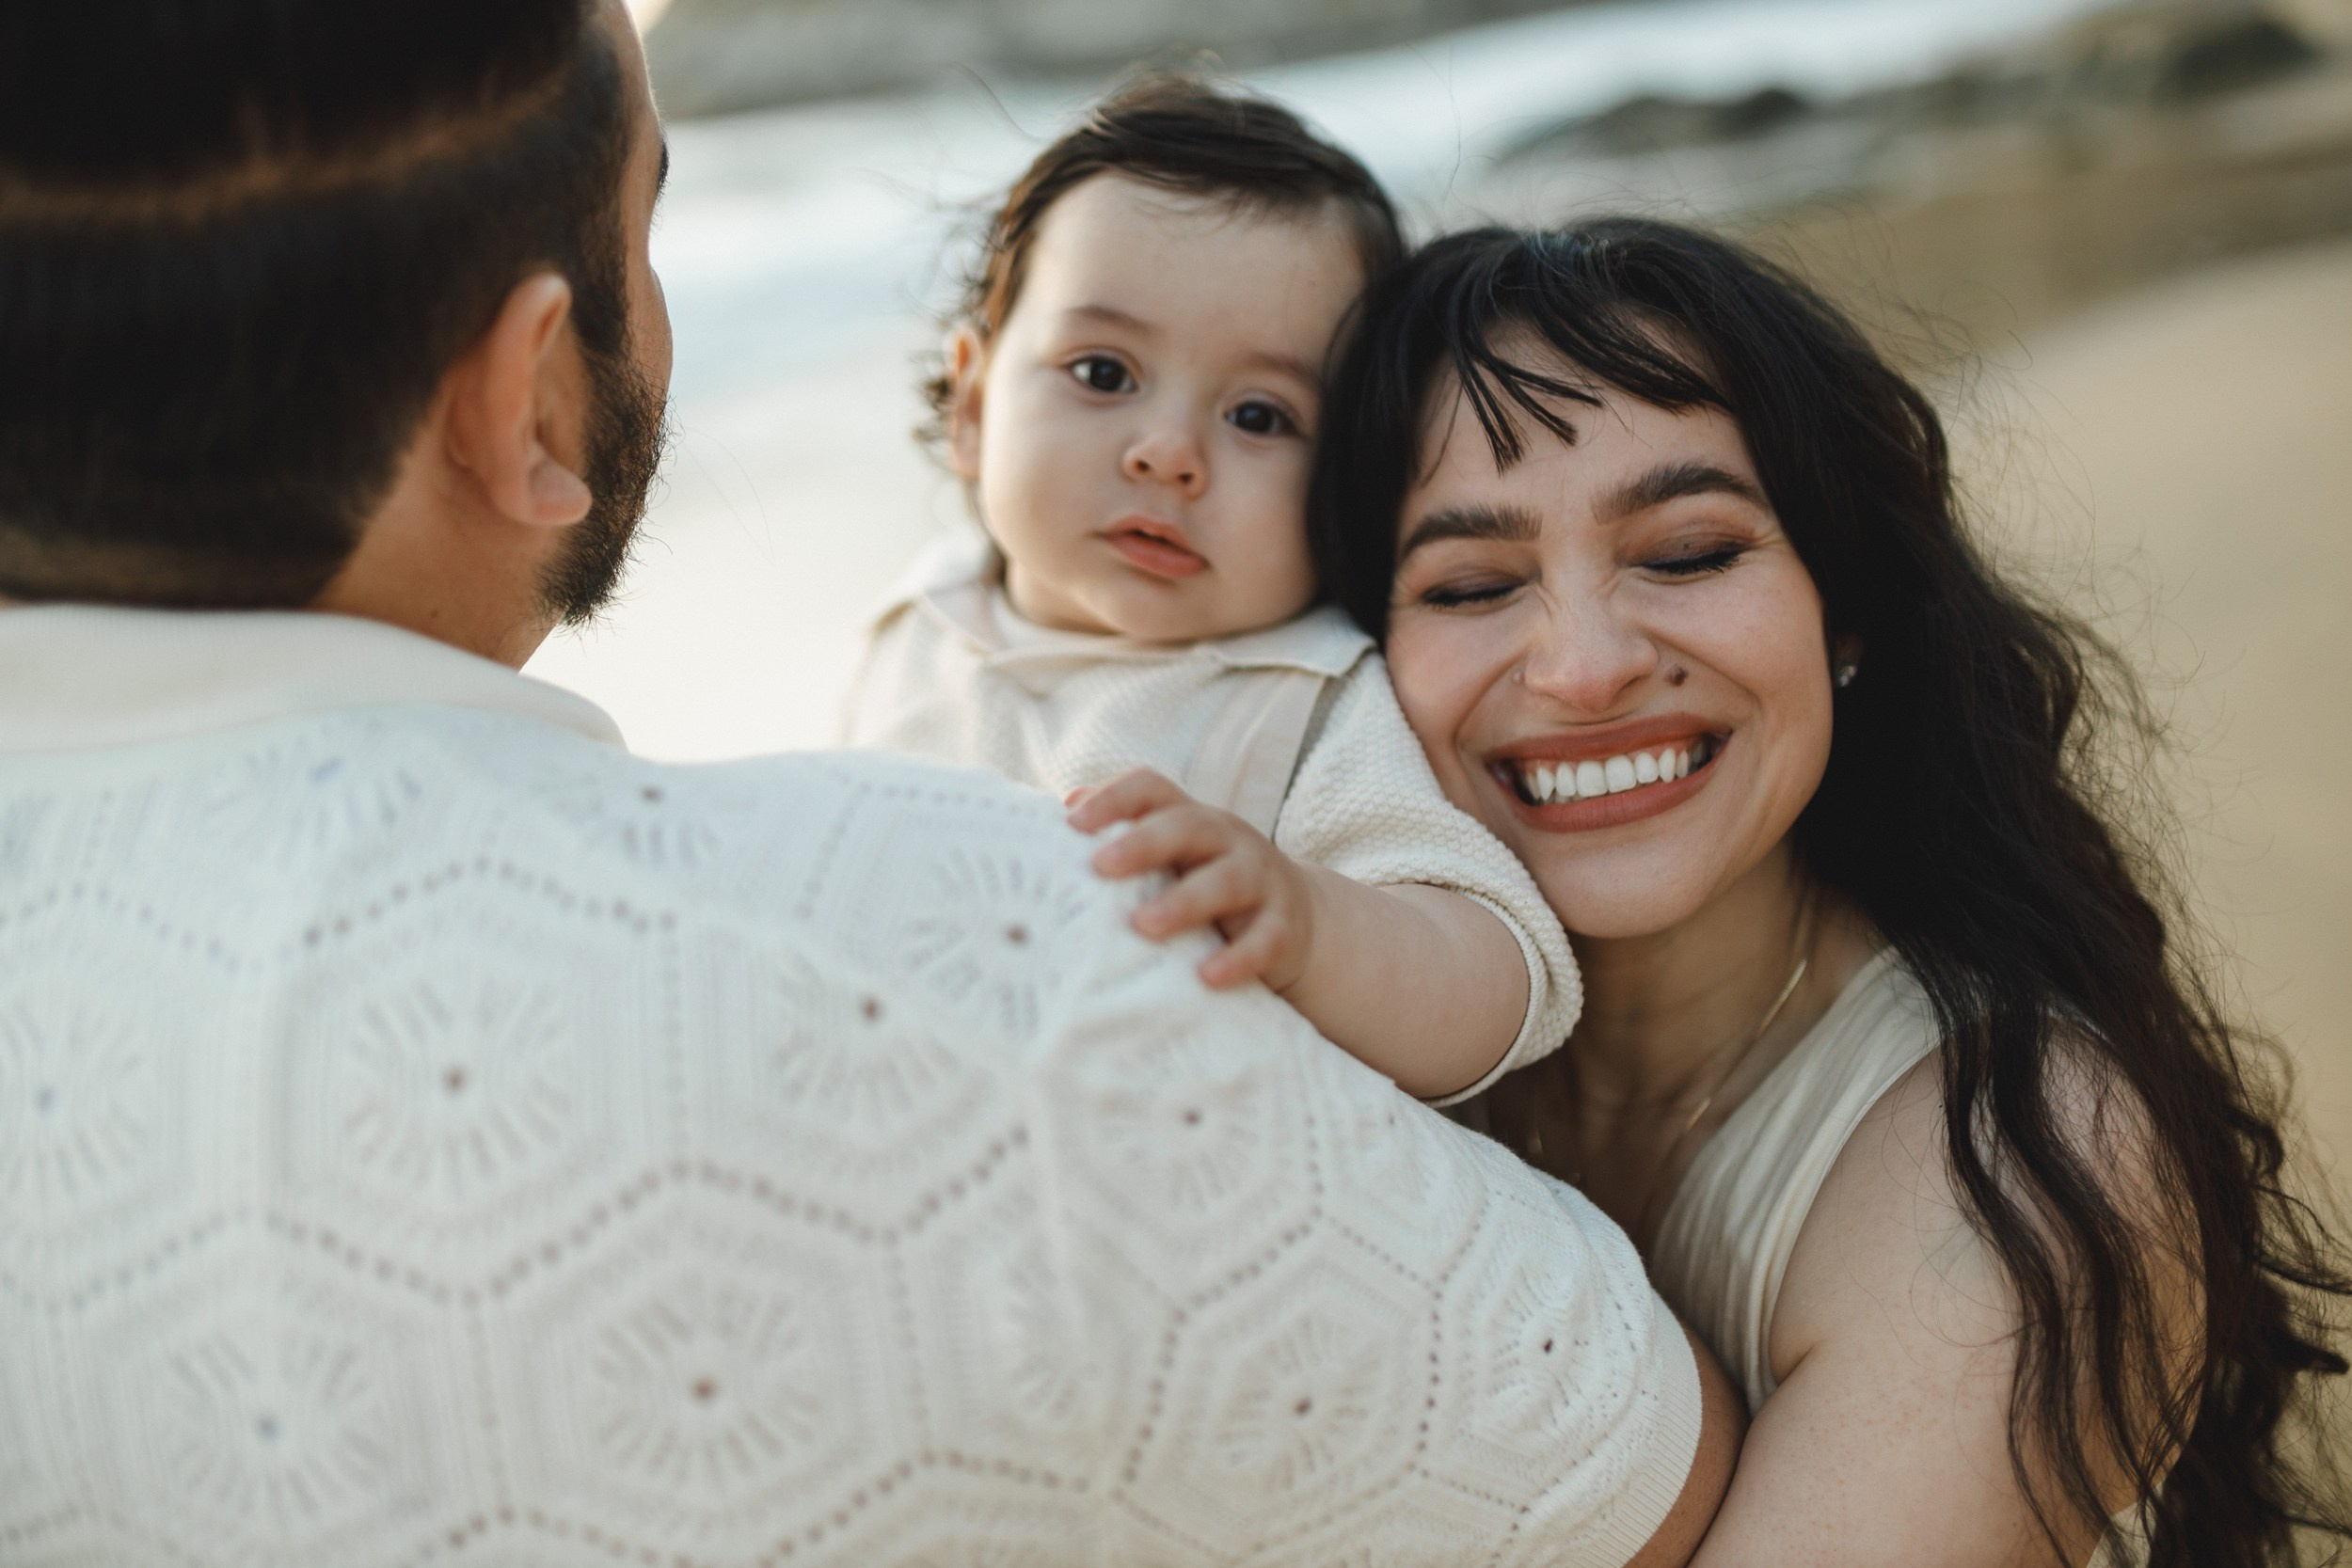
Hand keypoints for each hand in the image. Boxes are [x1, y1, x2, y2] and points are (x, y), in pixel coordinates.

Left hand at [1066, 768, 1315, 991]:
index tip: (1072, 821)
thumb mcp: (1173, 858)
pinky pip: (1265, 939)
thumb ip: (1124, 838)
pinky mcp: (1283, 927)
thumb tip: (1062, 812)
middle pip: (1188, 826)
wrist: (1299, 921)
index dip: (1114, 799)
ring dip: (1185, 901)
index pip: (1152, 789)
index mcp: (1191, 819)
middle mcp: (1228, 839)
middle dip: (1144, 843)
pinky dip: (1239, 958)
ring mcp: (1261, 879)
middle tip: (1100, 865)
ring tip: (1144, 925)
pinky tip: (1208, 976)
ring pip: (1227, 880)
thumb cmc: (1208, 885)